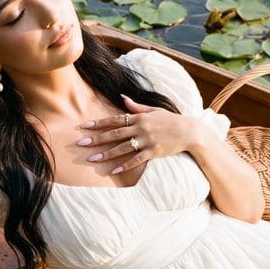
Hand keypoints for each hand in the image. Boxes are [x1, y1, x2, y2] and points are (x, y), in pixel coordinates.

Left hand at [77, 94, 199, 175]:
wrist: (188, 131)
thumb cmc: (170, 120)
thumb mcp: (153, 110)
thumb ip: (136, 107)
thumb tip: (122, 98)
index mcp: (139, 117)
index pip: (114, 120)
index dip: (98, 123)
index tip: (84, 126)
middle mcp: (141, 128)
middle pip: (114, 134)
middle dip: (96, 139)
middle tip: (81, 143)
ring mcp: (147, 141)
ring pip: (122, 148)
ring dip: (106, 154)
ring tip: (92, 159)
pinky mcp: (154, 152)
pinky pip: (136, 160)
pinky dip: (125, 165)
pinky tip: (113, 170)